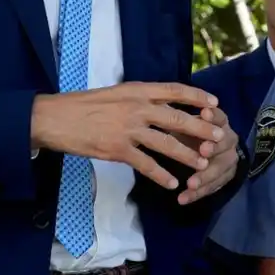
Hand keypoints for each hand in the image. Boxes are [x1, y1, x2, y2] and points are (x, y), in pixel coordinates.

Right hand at [30, 82, 225, 190]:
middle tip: (220, 137)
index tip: (214, 104)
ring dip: (188, 156)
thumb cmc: (83, 105)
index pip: (174, 91)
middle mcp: (136, 108)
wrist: (55, 118)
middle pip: (177, 118)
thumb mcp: (115, 93)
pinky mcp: (117, 150)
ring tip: (203, 165)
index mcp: (137, 90)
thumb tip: (160, 103)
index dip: (197, 97)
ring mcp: (128, 130)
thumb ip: (138, 98)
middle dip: (202, 129)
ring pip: (166, 144)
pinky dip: (161, 176)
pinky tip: (173, 184)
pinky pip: (146, 165)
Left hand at [175, 105, 241, 204]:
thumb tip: (162, 108)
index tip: (204, 113)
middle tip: (203, 150)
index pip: (220, 117)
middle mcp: (229, 140)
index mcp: (220, 123)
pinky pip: (212, 187)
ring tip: (190, 184)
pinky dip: (197, 194)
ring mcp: (229, 160)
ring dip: (205, 176)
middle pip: (226, 143)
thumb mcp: (185, 123)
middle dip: (215, 147)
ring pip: (220, 169)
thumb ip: (178, 119)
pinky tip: (182, 199)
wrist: (208, 151)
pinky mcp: (225, 178)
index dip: (213, 116)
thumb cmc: (190, 133)